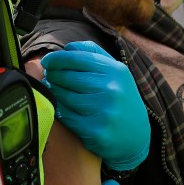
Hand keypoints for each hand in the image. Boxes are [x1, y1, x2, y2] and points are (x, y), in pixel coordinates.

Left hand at [41, 41, 149, 171]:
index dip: (57, 58)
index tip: (47, 61)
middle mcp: (111, 89)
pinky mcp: (95, 131)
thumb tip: (68, 47)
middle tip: (48, 76)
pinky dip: (59, 109)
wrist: (136, 136)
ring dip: (54, 91)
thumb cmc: (121, 99)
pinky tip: (60, 106)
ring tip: (54, 89)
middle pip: (67, 77)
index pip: (78, 58)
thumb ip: (94, 54)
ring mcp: (103, 111)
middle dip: (53, 75)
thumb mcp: (116, 73)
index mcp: (116, 71)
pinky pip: (65, 115)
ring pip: (64, 96)